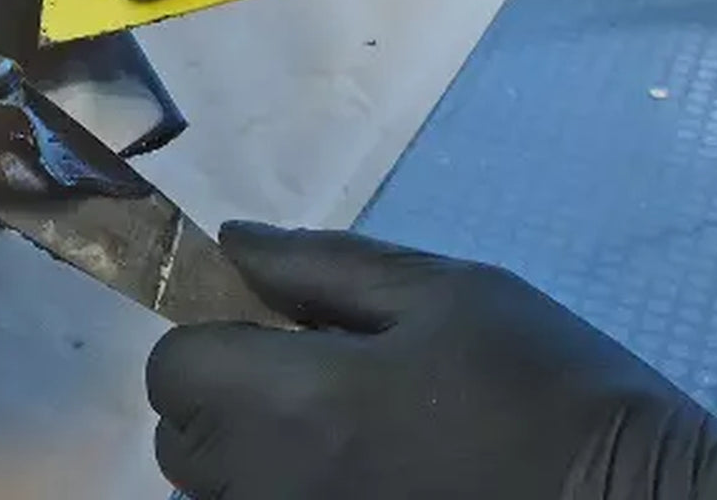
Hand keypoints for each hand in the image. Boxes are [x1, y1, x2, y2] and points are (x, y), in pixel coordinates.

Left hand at [147, 223, 716, 499]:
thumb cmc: (543, 386)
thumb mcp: (445, 293)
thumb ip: (321, 266)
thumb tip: (233, 242)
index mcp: (296, 400)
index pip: (173, 368)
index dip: (207, 338)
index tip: (265, 330)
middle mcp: (272, 482)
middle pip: (179, 439)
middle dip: (217, 398)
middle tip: (300, 377)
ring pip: (212, 491)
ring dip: (241, 454)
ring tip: (330, 432)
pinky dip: (274, 492)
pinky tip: (347, 474)